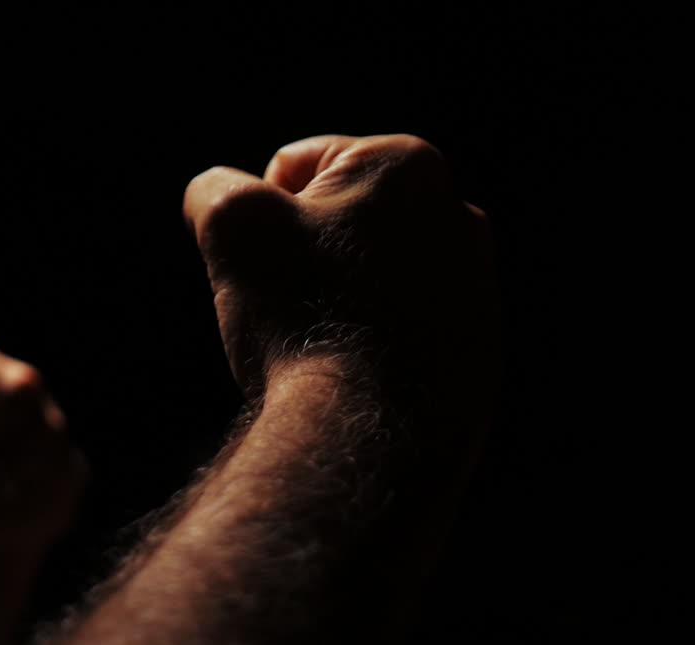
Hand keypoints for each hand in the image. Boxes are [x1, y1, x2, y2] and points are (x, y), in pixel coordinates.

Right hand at [183, 134, 495, 405]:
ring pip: (370, 276)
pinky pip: (400, 329)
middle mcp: (459, 215)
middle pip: (340, 221)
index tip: (273, 267)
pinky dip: (373, 342)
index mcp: (408, 164)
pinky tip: (357, 374)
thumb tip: (220, 195)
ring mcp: (476, 285)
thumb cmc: (305, 316)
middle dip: (306, 255)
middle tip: (294, 305)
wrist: (370, 430)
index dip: (261, 216)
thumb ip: (216, 188)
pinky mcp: (477, 348)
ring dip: (338, 298)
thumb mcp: (232, 225)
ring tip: (327, 343)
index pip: (296, 165)